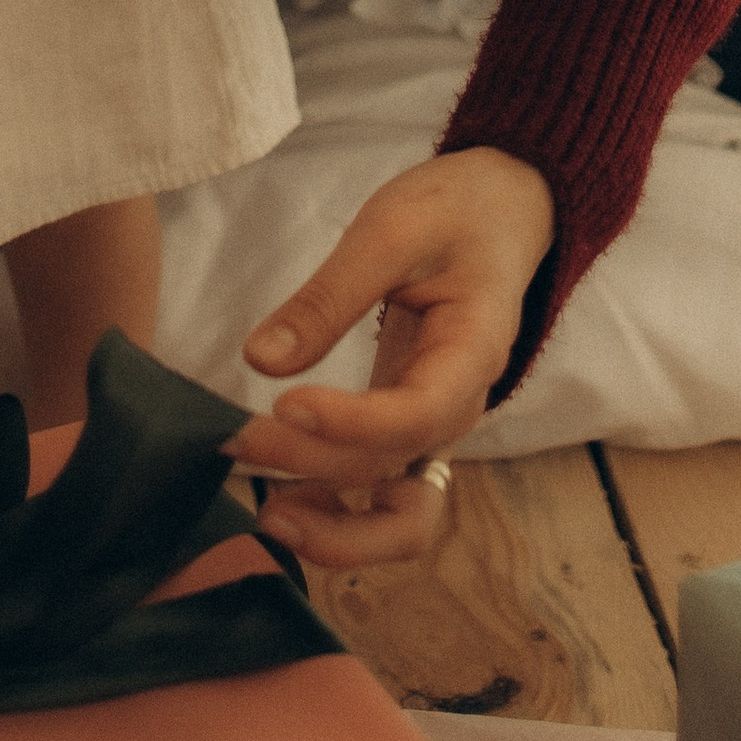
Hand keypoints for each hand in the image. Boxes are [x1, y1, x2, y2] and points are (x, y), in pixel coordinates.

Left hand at [226, 147, 555, 568]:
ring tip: (266, 513)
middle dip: (313, 466)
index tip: (283, 405)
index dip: (348, 423)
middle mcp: (458, 406)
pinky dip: (341, 517)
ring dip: (336, 529)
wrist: (503, 211)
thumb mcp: (391, 230)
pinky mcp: (409, 429)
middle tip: (237, 440)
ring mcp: (435, 426)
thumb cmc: (454, 212)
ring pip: (400, 515)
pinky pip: (384, 497)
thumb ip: (329, 296)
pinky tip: (286, 502)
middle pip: (394, 468)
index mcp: (472, 352)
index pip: (416, 412)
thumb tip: (259, 358)